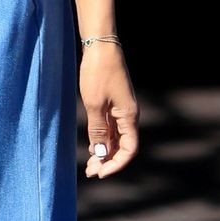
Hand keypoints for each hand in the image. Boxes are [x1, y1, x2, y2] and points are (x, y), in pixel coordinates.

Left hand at [80, 42, 138, 178]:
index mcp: (129, 117)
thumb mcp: (94, 104)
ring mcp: (121, 110)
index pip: (129, 149)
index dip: (116, 164)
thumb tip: (101, 154)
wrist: (100, 48)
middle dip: (108, 161)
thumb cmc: (98, 74)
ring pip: (117, 139)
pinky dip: (103, 140)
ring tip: (90, 164)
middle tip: (90, 173)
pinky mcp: (113, 104)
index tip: (100, 173)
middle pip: (123, 146)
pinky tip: (93, 147)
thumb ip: (98, 130)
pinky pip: (111, 129)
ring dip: (105, 152)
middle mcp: (129, 116)